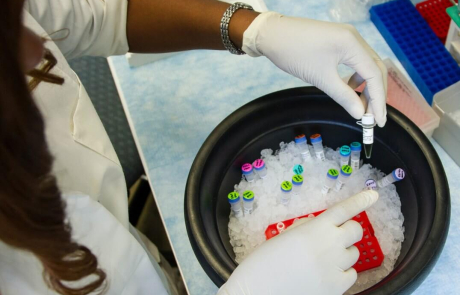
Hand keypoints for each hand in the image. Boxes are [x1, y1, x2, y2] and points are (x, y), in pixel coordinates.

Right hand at [217, 190, 378, 294]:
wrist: (258, 289)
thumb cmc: (265, 261)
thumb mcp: (285, 236)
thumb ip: (306, 228)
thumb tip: (319, 226)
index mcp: (316, 228)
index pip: (345, 209)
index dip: (360, 200)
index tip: (372, 195)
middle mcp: (330, 244)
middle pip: (356, 230)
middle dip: (349, 230)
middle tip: (337, 236)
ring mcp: (336, 266)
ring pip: (354, 253)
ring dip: (344, 252)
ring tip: (324, 258)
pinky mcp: (337, 286)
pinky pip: (351, 275)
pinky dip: (343, 272)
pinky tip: (327, 273)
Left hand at [242, 12, 386, 126]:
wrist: (272, 35)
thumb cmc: (294, 54)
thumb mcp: (320, 78)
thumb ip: (344, 96)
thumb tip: (359, 114)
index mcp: (352, 44)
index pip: (375, 75)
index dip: (379, 100)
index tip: (378, 121)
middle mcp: (354, 38)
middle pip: (376, 69)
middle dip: (376, 95)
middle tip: (372, 117)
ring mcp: (347, 37)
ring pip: (366, 65)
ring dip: (366, 86)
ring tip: (360, 105)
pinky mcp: (339, 40)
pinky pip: (355, 61)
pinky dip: (356, 77)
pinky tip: (349, 88)